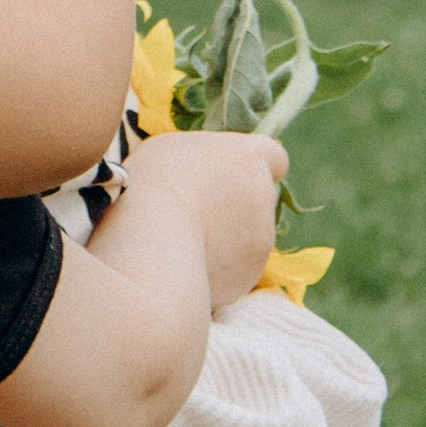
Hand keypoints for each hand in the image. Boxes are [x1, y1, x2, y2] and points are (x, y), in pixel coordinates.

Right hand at [124, 130, 289, 310]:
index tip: (229, 174)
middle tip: (196, 210)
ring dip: (225, 238)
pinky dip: (216, 268)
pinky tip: (184, 265)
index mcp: (248, 157)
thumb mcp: (172, 150)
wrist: (154, 242)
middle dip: (236, 204)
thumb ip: (204, 159)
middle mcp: (264, 196)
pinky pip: (233, 270)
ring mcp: (262, 239)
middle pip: (259, 198)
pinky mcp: (249, 276)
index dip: (252, 167)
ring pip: (248, 237)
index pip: (274, 157)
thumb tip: (206, 174)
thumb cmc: (152, 184)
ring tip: (181, 241)